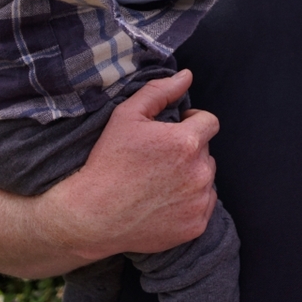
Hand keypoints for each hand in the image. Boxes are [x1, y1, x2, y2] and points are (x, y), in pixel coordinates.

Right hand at [31, 71, 219, 263]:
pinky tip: (164, 201)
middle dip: (189, 150)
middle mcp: (200, 172)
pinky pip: (204, 204)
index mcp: (187, 142)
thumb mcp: (126, 116)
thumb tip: (187, 76)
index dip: (192, 122)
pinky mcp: (196, 226)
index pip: (209, 122)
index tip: (174, 130)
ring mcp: (199, 201)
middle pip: (207, 151)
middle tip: (160, 159)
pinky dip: (190, 201)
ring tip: (160, 181)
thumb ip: (160, 91)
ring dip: (191, 175)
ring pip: (206, 178)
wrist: (92, 216)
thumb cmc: (108, 162)